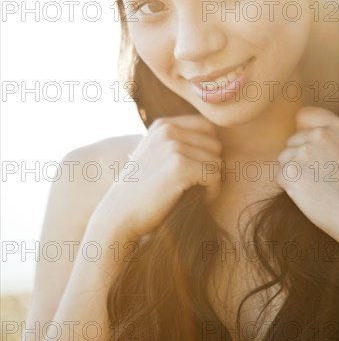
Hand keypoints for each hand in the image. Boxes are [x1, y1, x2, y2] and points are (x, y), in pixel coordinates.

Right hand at [92, 115, 222, 237]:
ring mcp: (173, 146)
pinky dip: (212, 191)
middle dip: (212, 166)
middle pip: (215, 144)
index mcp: (163, 124)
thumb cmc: (143, 191)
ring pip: (217, 160)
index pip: (206, 127)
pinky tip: (200, 199)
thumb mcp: (156, 155)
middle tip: (199, 186)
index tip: (198, 170)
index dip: (208, 150)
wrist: (119, 216)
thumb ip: (179, 143)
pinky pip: (214, 175)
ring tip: (198, 193)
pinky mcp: (179, 166)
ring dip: (213, 180)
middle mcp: (168, 130)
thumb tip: (218, 141)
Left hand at [276, 107, 338, 248]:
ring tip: (319, 188)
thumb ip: (337, 135)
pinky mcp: (290, 173)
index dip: (304, 132)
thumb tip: (310, 126)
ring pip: (284, 158)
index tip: (309, 148)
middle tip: (322, 178)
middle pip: (293, 141)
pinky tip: (310, 197)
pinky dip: (290, 188)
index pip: (305, 116)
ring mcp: (304, 152)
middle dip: (300, 158)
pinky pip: (280, 176)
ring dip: (294, 173)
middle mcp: (320, 135)